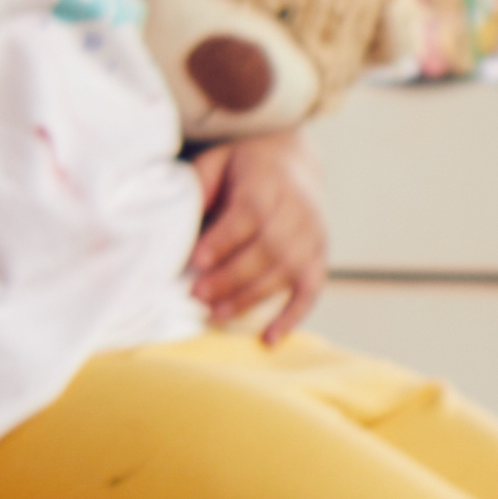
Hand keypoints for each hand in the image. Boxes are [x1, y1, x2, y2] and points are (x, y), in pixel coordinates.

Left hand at [186, 129, 327, 338]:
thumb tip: (178, 219)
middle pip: (269, 248)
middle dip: (231, 275)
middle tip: (197, 295)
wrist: (289, 159)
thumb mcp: (216, 160)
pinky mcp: (319, 257)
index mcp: (269, 182)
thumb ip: (199, 185)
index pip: (250, 213)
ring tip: (215, 315)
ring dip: (250, 297)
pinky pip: (311, 290)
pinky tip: (269, 338)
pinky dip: (293, 317)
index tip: (197, 260)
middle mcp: (298, 210)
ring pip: (286, 272)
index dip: (225, 239)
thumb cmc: (241, 165)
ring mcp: (313, 236)